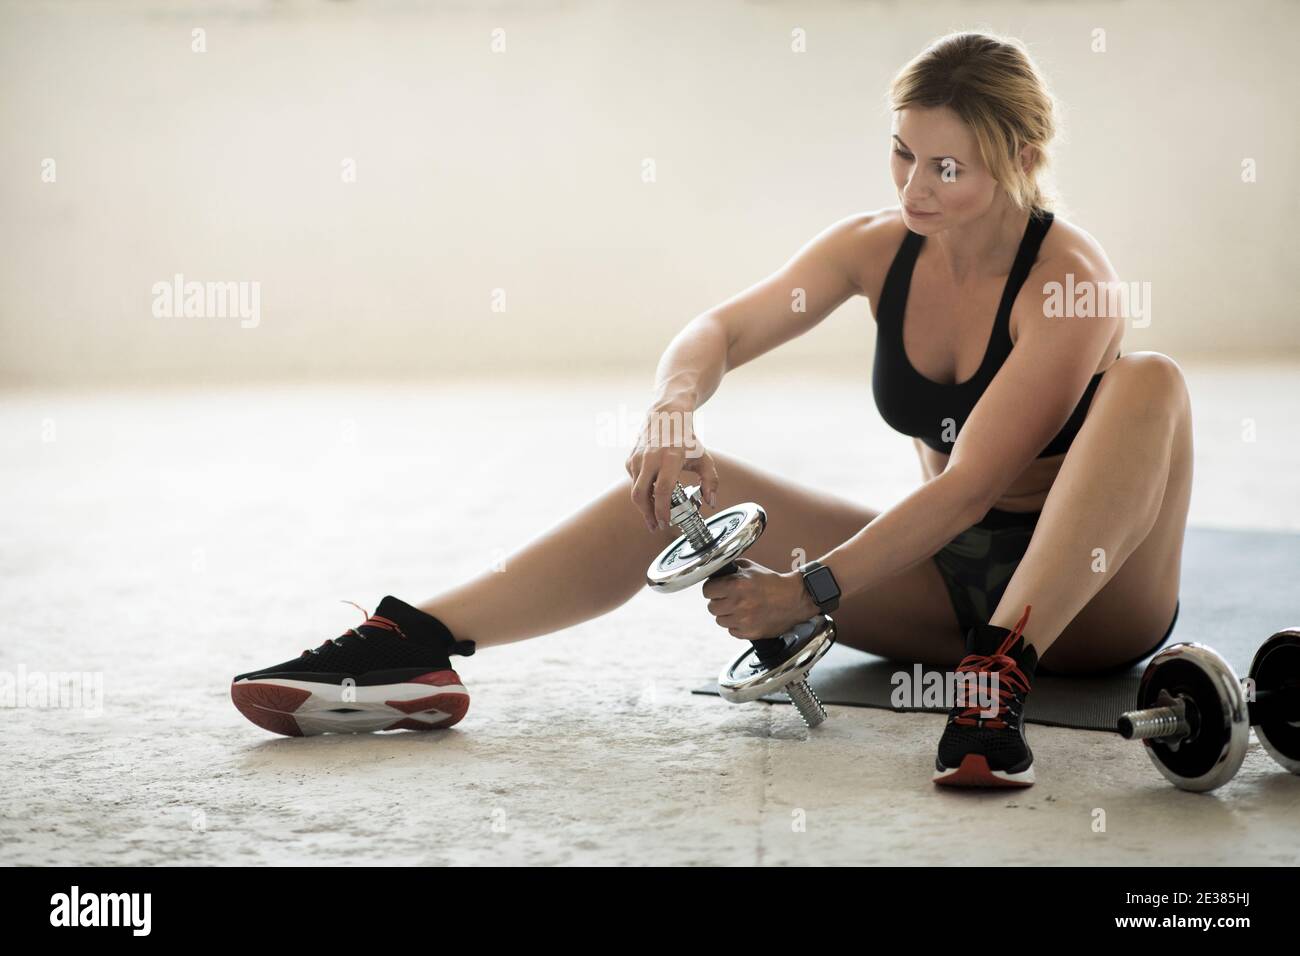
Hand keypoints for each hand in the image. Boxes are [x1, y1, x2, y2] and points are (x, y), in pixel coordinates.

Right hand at [625, 403, 719, 532]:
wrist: (666, 416)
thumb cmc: (686, 438)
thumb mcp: (703, 458)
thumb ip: (710, 481)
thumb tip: (711, 502)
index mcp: (670, 458)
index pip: (663, 490)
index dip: (662, 510)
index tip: (666, 523)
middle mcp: (650, 458)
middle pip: (641, 495)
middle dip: (647, 515)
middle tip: (656, 526)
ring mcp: (637, 459)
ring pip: (635, 490)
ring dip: (644, 506)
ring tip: (655, 514)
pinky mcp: (630, 460)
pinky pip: (634, 482)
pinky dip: (642, 492)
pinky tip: (652, 494)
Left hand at [700, 559, 818, 640]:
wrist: (794, 598)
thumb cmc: (773, 583)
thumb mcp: (751, 568)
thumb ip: (730, 570)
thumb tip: (715, 574)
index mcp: (736, 585)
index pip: (707, 591)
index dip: (712, 589)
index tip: (716, 589)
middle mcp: (738, 603)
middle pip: (711, 607)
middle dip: (719, 602)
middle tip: (730, 599)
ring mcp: (743, 620)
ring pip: (720, 620)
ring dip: (727, 615)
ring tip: (740, 608)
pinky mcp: (749, 632)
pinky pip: (732, 631)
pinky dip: (737, 625)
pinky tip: (747, 617)